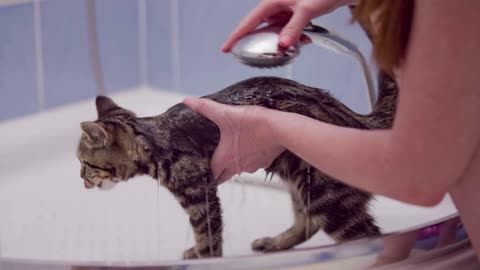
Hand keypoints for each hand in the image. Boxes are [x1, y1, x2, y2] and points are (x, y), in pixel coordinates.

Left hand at [183, 98, 284, 183]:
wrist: (281, 128)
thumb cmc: (253, 123)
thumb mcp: (226, 113)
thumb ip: (206, 108)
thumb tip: (187, 101)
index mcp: (224, 159)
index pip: (210, 175)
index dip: (204, 172)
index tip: (200, 168)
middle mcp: (237, 167)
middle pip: (223, 175)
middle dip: (217, 171)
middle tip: (212, 162)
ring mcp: (253, 166)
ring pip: (239, 169)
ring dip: (234, 163)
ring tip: (231, 149)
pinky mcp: (265, 162)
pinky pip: (254, 163)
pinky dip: (250, 157)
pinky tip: (251, 145)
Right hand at [222, 0, 356, 51]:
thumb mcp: (307, 10)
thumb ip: (294, 29)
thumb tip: (282, 45)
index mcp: (271, 2)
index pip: (249, 22)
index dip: (236, 36)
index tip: (225, 49)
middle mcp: (275, 7)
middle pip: (260, 29)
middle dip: (263, 44)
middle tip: (263, 57)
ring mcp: (284, 12)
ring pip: (275, 33)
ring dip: (283, 42)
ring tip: (296, 44)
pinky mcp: (293, 16)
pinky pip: (287, 32)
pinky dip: (294, 38)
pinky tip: (305, 39)